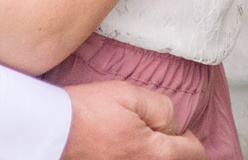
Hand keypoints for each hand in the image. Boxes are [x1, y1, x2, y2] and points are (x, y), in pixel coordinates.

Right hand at [60, 81, 203, 159]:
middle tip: (149, 133)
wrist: (51, 131)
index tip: (167, 127)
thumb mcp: (127, 94)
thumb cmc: (86, 112)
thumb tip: (173, 124)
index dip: (186, 136)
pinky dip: (135, 157)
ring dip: (152, 154)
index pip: (196, 153)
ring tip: (131, 140)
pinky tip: (119, 149)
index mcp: (158, 154)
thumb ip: (162, 107)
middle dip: (170, 148)